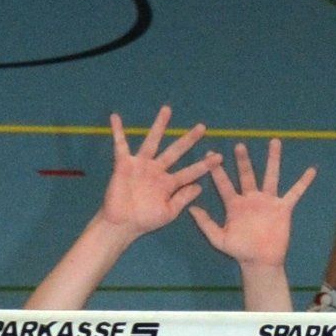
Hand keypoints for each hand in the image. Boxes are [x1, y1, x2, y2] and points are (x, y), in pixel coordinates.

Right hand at [98, 105, 216, 241]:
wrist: (122, 225)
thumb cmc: (145, 220)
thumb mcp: (169, 212)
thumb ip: (183, 198)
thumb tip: (199, 187)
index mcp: (169, 183)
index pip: (190, 172)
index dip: (204, 166)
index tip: (219, 158)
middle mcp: (157, 170)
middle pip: (175, 151)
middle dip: (189, 140)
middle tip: (202, 127)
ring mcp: (141, 165)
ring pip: (152, 141)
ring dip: (159, 125)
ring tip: (168, 110)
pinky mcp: (124, 164)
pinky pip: (120, 145)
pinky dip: (118, 132)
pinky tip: (116, 117)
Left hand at [188, 139, 316, 269]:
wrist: (260, 262)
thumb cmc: (239, 251)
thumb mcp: (219, 239)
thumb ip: (206, 223)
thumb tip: (191, 208)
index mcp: (234, 204)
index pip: (224, 183)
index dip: (217, 169)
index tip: (210, 153)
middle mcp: (251, 198)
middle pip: (247, 174)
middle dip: (242, 160)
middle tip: (239, 145)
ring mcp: (267, 201)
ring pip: (270, 176)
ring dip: (273, 159)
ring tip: (274, 141)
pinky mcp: (283, 208)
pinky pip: (295, 193)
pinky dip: (303, 182)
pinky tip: (311, 170)